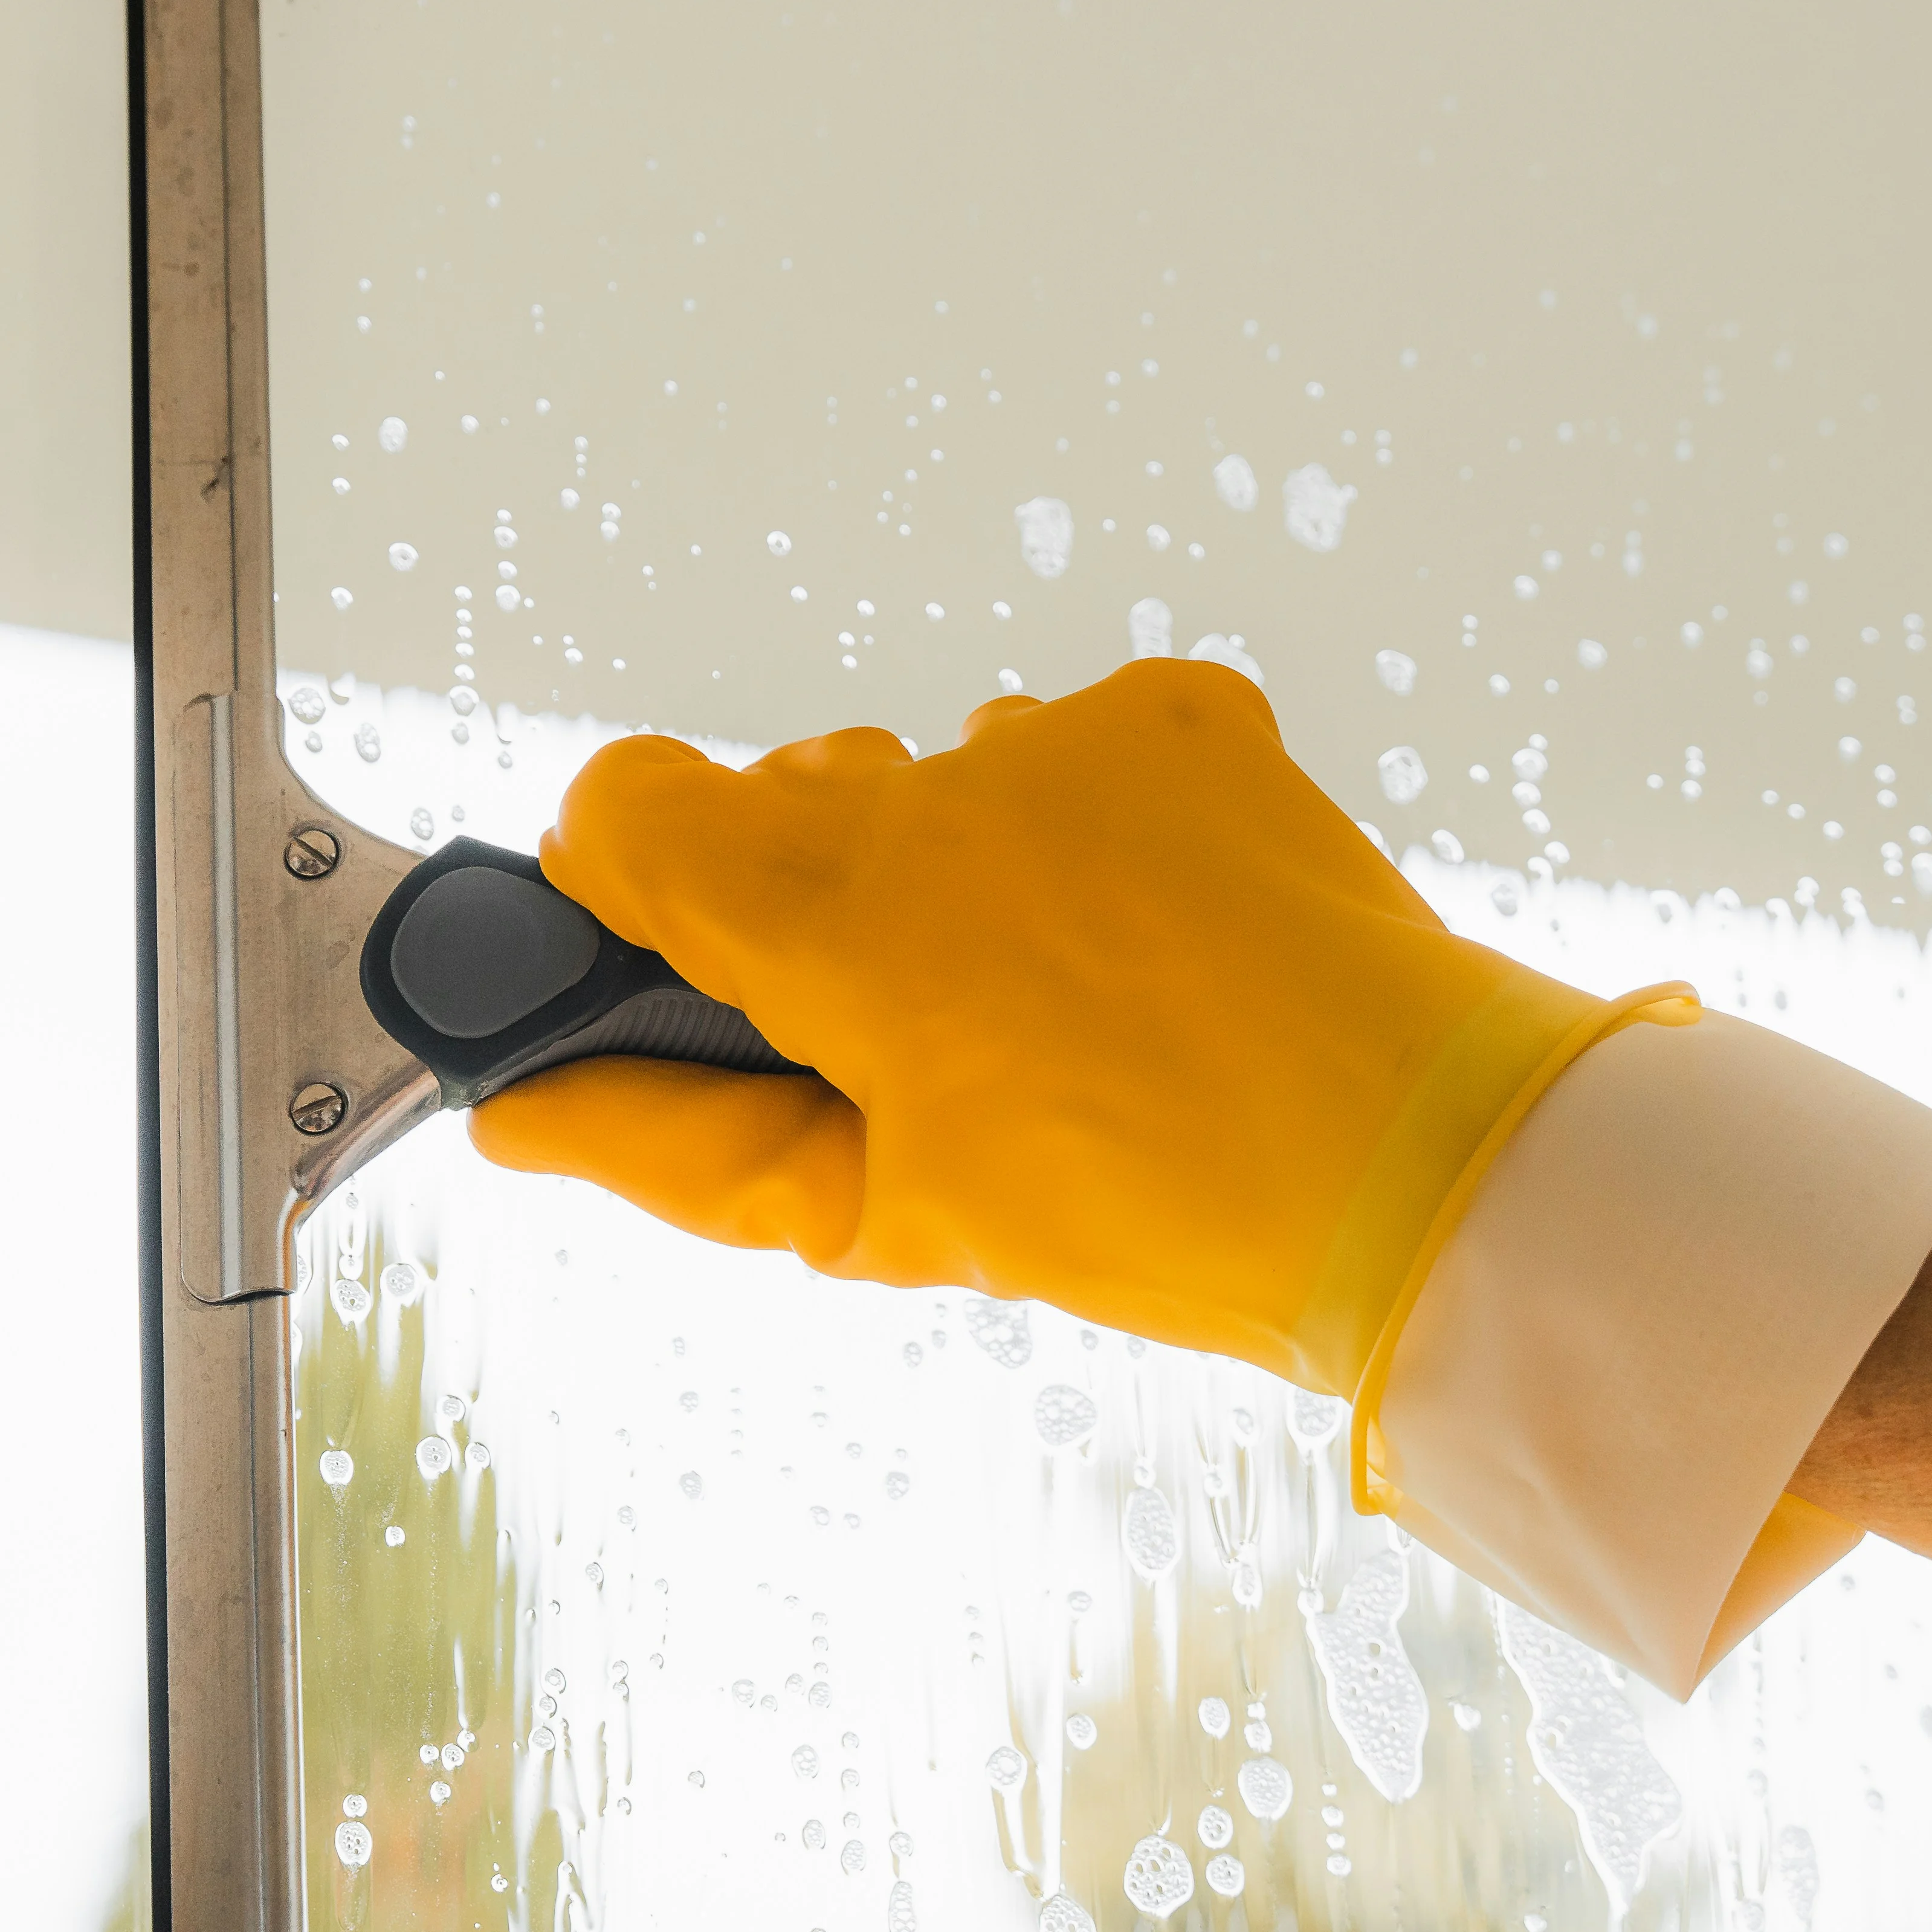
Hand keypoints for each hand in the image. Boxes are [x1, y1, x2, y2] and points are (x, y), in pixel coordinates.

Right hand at [466, 661, 1685, 1400]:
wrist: (1407, 1162)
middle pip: (789, 797)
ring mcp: (1068, 737)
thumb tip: (524, 1113)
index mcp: (832, 902)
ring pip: (940, 780)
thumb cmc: (1147, 1203)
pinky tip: (1147, 939)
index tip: (683, 967)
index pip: (624, 806)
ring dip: (961, 869)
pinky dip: (1085, 831)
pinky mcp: (1183, 716)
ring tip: (1062, 1004)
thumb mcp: (879, 1215)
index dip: (629, 891)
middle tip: (913, 1037)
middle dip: (817, 902)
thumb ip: (674, 1144)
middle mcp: (934, 781)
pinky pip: (1074, 748)